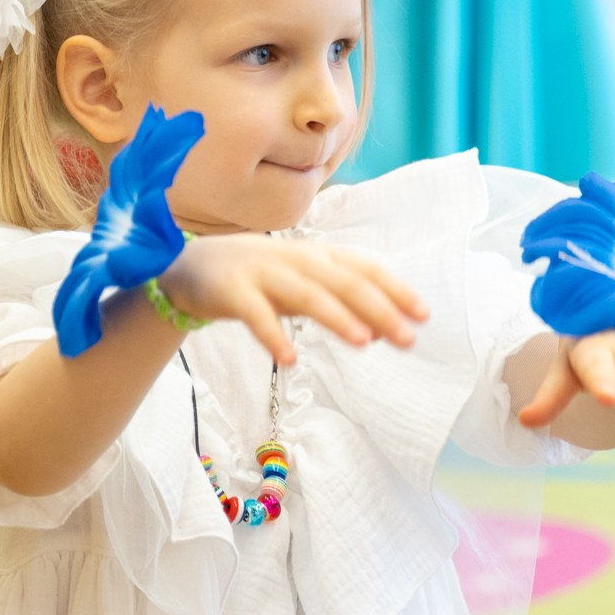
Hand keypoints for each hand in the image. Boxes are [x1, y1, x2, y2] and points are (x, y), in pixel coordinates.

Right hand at [154, 235, 428, 364]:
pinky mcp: (231, 291)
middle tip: (408, 338)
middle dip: (378, 309)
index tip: (424, 314)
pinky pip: (255, 315)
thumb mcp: (302, 285)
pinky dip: (273, 335)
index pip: (364, 269)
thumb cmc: (258, 278)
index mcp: (317, 255)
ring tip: (364, 342)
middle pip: (344, 282)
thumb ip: (340, 303)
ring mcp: (263, 272)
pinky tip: (289, 359)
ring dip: (337, 317)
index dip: (395, 289)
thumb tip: (382, 331)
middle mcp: (296, 259)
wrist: (190, 265)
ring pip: (307, 294)